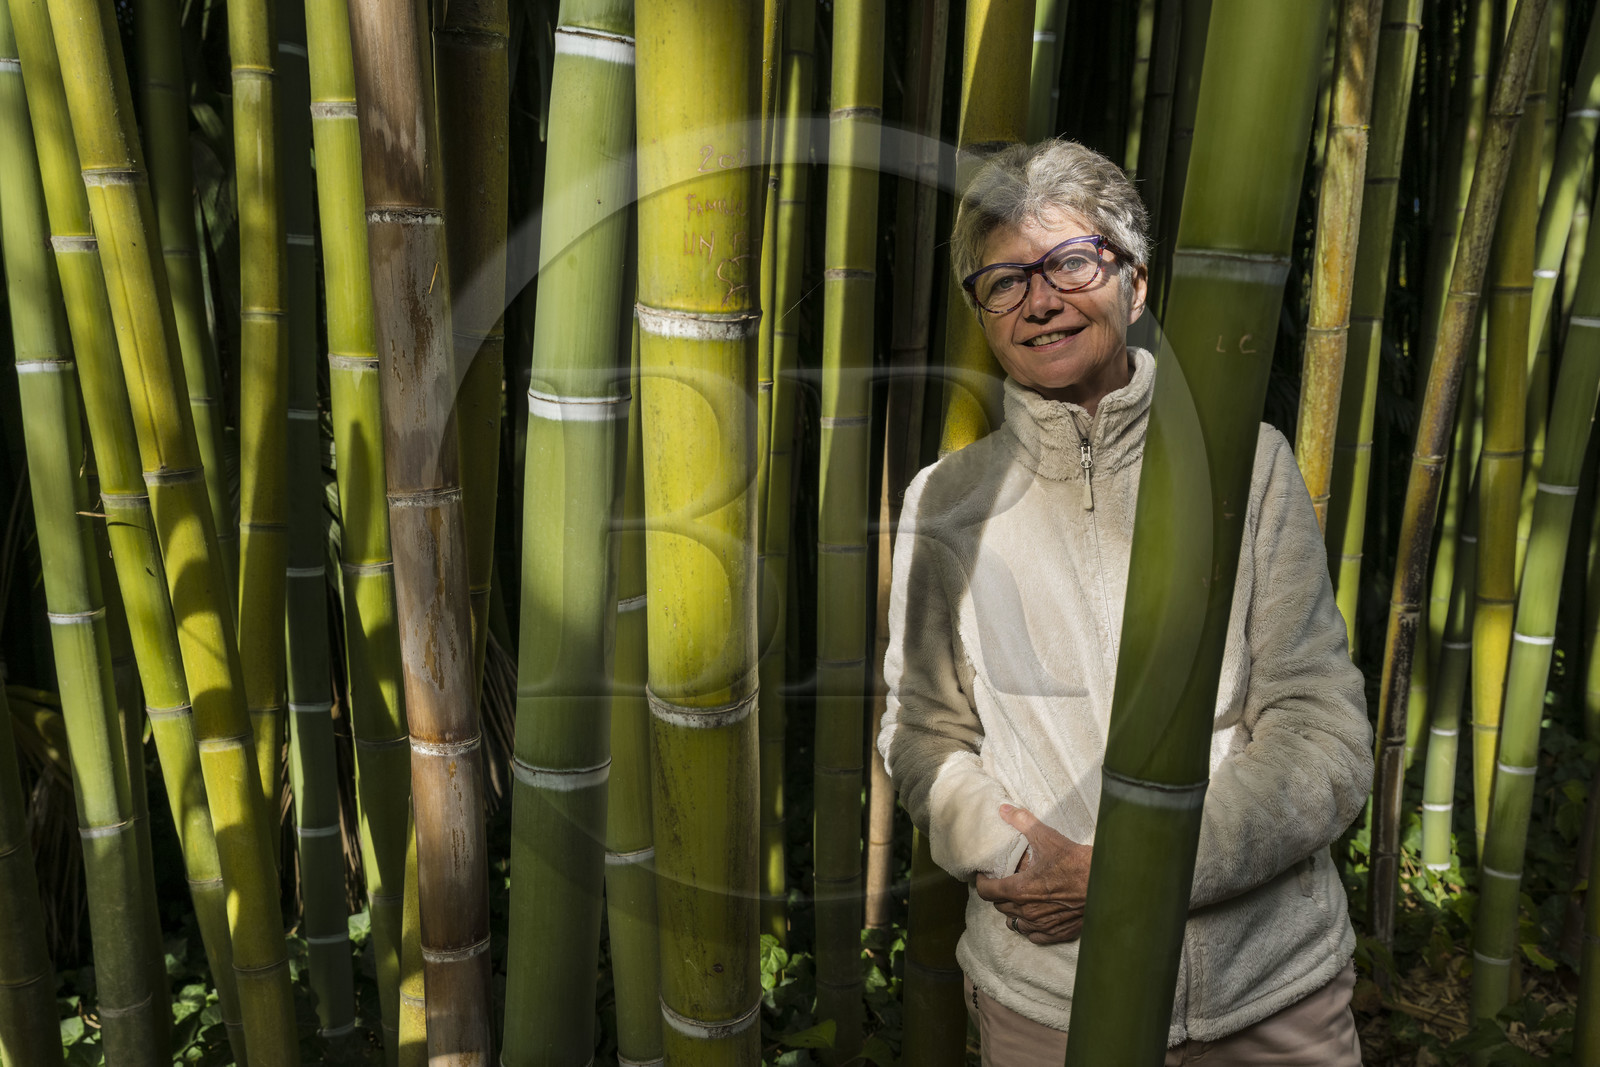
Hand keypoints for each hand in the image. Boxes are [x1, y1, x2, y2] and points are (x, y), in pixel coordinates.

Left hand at [974, 803, 1093, 944]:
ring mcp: (1042, 925)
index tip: (984, 875)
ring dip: (1013, 912)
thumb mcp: (1047, 837)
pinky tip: (1036, 916)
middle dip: (999, 894)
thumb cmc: (1076, 862)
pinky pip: (1035, 936)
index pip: (987, 892)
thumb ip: (1022, 822)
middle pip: (1000, 907)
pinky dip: (1031, 928)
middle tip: (1005, 881)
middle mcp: (1027, 912)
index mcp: (1019, 890)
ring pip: (1015, 923)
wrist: (1105, 883)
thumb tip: (1004, 810)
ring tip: (1020, 898)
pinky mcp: (1058, 932)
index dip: (981, 882)